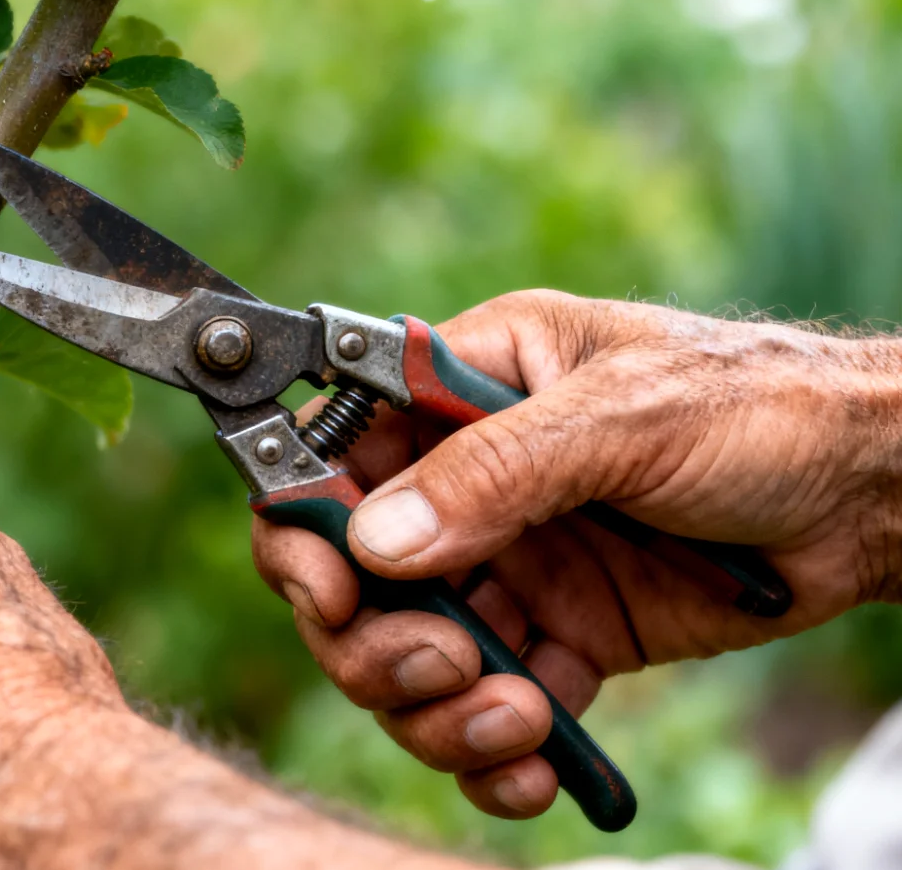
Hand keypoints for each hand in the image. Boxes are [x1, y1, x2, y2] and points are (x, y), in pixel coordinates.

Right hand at [252, 290, 901, 819]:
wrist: (874, 496)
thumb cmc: (761, 408)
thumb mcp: (622, 417)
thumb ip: (493, 475)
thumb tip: (376, 540)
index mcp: (463, 388)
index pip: (334, 455)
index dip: (308, 528)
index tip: (333, 592)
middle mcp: (469, 481)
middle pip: (354, 578)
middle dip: (375, 641)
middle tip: (443, 665)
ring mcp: (511, 563)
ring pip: (409, 654)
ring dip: (434, 708)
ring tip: (513, 721)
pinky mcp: (561, 636)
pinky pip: (490, 705)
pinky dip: (494, 752)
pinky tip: (533, 767)